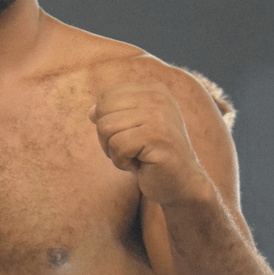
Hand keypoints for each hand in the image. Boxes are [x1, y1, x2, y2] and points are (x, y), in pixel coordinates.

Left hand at [89, 83, 209, 205]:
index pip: (106, 98)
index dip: (108, 123)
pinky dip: (122, 161)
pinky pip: (117, 146)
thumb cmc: (153, 157)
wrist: (182, 184)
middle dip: (107, 137)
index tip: (130, 137)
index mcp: (154, 90)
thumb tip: (90, 112)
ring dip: (114, 151)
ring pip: (106, 128)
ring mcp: (160, 115)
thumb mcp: (132, 131)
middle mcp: (159, 97)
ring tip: (137, 157)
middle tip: (130, 150)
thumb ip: (113, 116)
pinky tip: (142, 164)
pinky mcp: (158, 136)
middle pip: (103, 111)